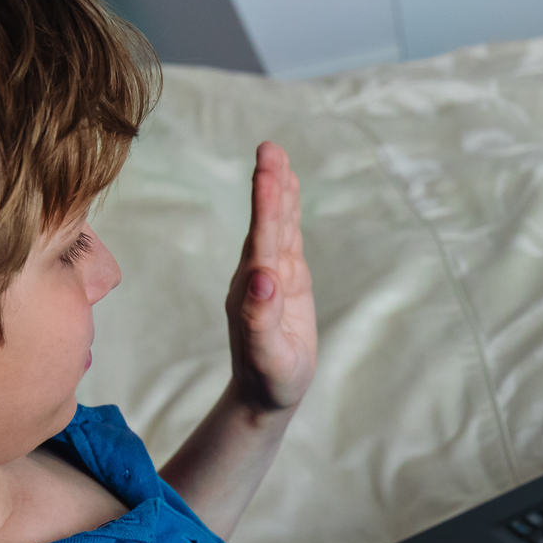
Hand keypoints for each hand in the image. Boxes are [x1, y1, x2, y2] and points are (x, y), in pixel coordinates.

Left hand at [225, 141, 316, 413]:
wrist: (264, 393)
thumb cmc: (268, 379)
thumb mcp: (267, 356)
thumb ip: (260, 319)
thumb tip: (263, 280)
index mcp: (254, 290)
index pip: (262, 241)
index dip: (266, 208)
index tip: (267, 175)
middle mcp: (259, 274)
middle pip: (266, 223)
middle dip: (269, 186)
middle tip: (269, 148)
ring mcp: (272, 274)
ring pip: (276, 224)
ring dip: (277, 190)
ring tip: (276, 154)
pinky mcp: (286, 278)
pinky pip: (287, 236)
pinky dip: (287, 209)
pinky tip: (288, 186)